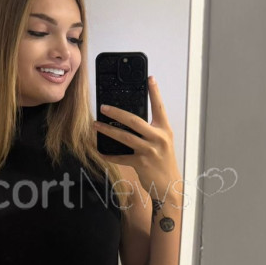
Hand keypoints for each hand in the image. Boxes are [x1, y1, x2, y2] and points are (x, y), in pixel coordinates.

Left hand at [93, 76, 182, 203]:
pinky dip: (110, 155)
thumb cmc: (163, 162)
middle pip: (134, 121)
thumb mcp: (162, 143)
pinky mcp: (142, 164)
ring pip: (125, 137)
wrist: (169, 186)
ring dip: (108, 130)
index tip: (150, 78)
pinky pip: (121, 157)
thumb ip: (150, 131)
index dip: (155, 92)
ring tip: (96, 125)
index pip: (160, 107)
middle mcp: (158, 138)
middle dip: (117, 112)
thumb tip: (129, 121)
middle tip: (103, 107)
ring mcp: (150, 151)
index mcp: (164, 130)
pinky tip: (101, 151)